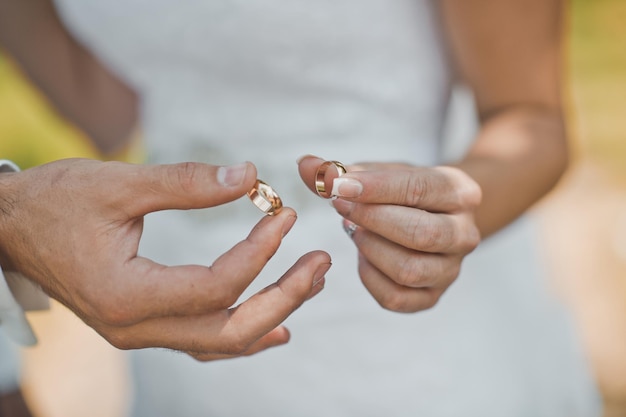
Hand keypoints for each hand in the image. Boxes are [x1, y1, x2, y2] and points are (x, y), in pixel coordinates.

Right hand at [0, 158, 330, 359]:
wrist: (11, 228)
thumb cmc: (55, 203)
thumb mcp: (117, 183)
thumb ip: (186, 182)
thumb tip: (247, 175)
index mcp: (127, 294)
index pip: (216, 286)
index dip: (259, 252)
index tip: (284, 215)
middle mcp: (135, 328)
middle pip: (229, 330)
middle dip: (283, 297)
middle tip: (321, 263)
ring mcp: (140, 333)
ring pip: (220, 342)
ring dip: (271, 314)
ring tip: (310, 283)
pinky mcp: (144, 324)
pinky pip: (203, 340)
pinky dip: (244, 333)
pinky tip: (277, 326)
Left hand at [298, 156, 479, 312]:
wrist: (432, 217)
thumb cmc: (402, 192)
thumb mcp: (380, 173)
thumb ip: (341, 171)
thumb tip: (305, 164)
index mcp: (461, 192)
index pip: (419, 190)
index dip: (375, 189)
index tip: (339, 187)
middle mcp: (465, 234)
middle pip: (420, 234)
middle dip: (372, 219)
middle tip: (340, 206)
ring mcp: (451, 270)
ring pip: (409, 270)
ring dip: (370, 249)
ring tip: (354, 230)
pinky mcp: (431, 297)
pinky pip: (395, 298)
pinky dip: (369, 277)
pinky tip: (363, 256)